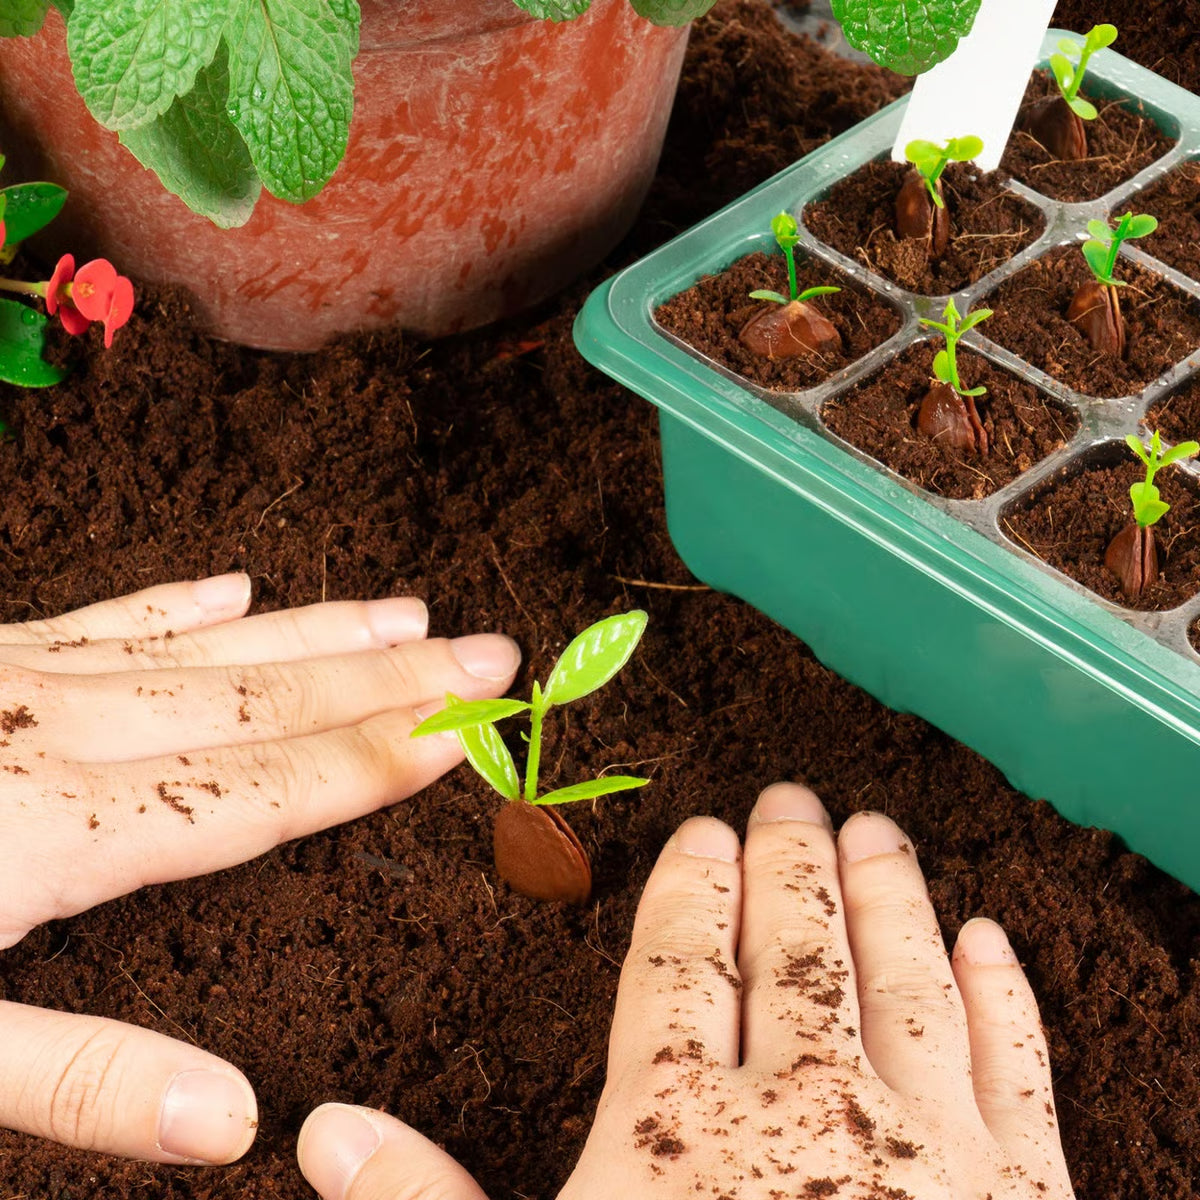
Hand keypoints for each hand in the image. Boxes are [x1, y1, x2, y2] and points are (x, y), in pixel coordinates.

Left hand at [0, 573, 519, 1165]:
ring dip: (315, 628)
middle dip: (390, 678)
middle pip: (264, 702)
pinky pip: (100, 620)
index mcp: (61, 837)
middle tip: (490, 649)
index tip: (472, 730)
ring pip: (204, 649)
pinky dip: (179, 604)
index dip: (379, 761)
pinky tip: (236, 585)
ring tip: (406, 606)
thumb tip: (233, 1122)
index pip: (265, 793)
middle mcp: (61, 739)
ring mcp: (18, 687)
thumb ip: (75, 1079)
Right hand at [296, 783, 1074, 1199]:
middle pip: (796, 951)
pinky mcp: (1026, 1192)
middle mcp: (809, 1107)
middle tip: (791, 797)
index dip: (690, 892)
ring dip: (891, 897)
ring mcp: (929, 1146)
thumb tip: (319, 1129)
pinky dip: (1003, 996)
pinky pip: (1015, 1067)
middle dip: (790, 866)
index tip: (702, 832)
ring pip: (905, 980)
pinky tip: (989, 936)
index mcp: (682, 1129)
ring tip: (879, 830)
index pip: (680, 970)